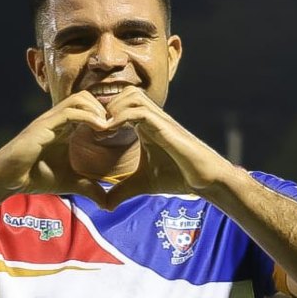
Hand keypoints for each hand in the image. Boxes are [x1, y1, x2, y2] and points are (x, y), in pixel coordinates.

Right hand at [0, 94, 113, 201]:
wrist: (8, 179)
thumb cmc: (35, 177)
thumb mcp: (70, 182)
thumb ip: (89, 188)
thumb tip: (108, 203)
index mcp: (65, 126)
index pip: (90, 107)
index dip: (107, 113)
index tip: (123, 128)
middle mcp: (58, 118)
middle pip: (87, 97)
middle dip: (106, 107)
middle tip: (120, 125)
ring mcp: (50, 119)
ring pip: (80, 99)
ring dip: (100, 109)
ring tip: (113, 127)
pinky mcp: (44, 125)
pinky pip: (70, 111)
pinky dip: (89, 116)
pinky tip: (102, 129)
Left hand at [96, 87, 233, 205]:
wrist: (204, 179)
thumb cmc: (179, 177)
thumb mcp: (143, 184)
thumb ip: (122, 190)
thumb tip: (105, 205)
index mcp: (147, 126)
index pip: (122, 104)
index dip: (104, 114)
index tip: (92, 133)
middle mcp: (153, 118)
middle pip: (125, 92)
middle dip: (106, 106)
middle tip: (95, 128)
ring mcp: (160, 119)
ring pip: (131, 95)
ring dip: (113, 108)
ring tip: (102, 130)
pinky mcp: (165, 126)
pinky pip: (139, 110)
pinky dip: (120, 117)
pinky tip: (110, 132)